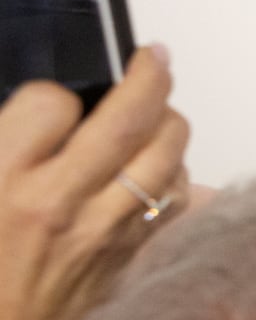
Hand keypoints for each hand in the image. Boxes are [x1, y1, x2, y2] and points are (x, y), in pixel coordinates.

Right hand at [0, 46, 189, 319]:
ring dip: (169, 124)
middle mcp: (59, 205)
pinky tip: (161, 168)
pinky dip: (174, 177)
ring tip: (159, 110)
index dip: (53, 91)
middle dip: (147, 76)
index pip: (50, 100)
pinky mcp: (127, 259)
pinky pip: (173, 202)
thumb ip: (3, 149)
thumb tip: (41, 115)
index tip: (52, 98)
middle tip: (150, 59)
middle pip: (129, 116)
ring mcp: (102, 234)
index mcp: (2, 182)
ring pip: (166, 156)